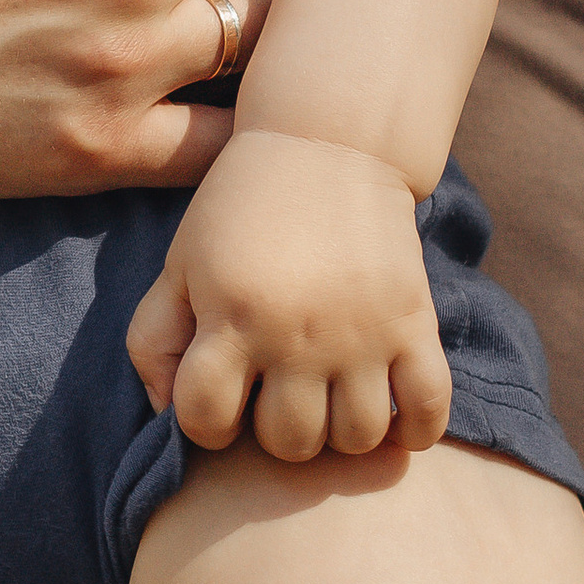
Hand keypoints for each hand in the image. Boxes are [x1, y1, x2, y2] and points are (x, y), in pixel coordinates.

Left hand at [126, 127, 451, 458]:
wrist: (327, 142)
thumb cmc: (241, 207)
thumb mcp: (181, 262)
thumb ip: (154, 338)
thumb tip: (164, 409)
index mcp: (232, 313)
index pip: (205, 420)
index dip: (204, 424)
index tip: (219, 399)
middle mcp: (298, 332)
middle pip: (288, 441)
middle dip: (274, 431)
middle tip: (278, 395)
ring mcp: (363, 332)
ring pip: (354, 437)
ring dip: (337, 433)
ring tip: (328, 400)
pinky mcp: (415, 322)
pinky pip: (428, 410)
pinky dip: (414, 431)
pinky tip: (390, 416)